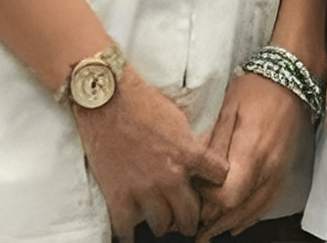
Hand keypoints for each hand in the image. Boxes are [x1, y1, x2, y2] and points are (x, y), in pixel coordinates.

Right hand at [72, 65, 230, 240]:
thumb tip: (198, 153)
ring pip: (162, 225)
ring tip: (159, 219)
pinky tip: (131, 228)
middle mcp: (170, 176)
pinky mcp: (119, 196)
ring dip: (162, 223)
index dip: (216, 182)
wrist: (106, 97)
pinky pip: (128, 229)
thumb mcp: (179, 117)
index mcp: (189, 153)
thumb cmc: (142, 100)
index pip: (219, 178)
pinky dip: (129, 231)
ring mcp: (144, 189)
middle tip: (186, 218)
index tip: (209, 186)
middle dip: (190, 217)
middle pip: (191, 214)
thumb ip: (189, 142)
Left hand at [194, 72, 307, 239]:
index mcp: (252, 153)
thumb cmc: (256, 90)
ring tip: (210, 233)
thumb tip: (198, 174)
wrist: (291, 79)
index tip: (194, 195)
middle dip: (215, 222)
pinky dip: (249, 216)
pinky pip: (266, 203)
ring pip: (254, 211)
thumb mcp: (227, 109)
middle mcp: (269, 168)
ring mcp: (279, 172)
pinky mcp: (283, 171)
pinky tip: (236, 223)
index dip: (208, 202)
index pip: (228, 196)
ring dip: (230, 224)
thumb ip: (214, 145)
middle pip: (240, 210)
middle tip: (194, 230)